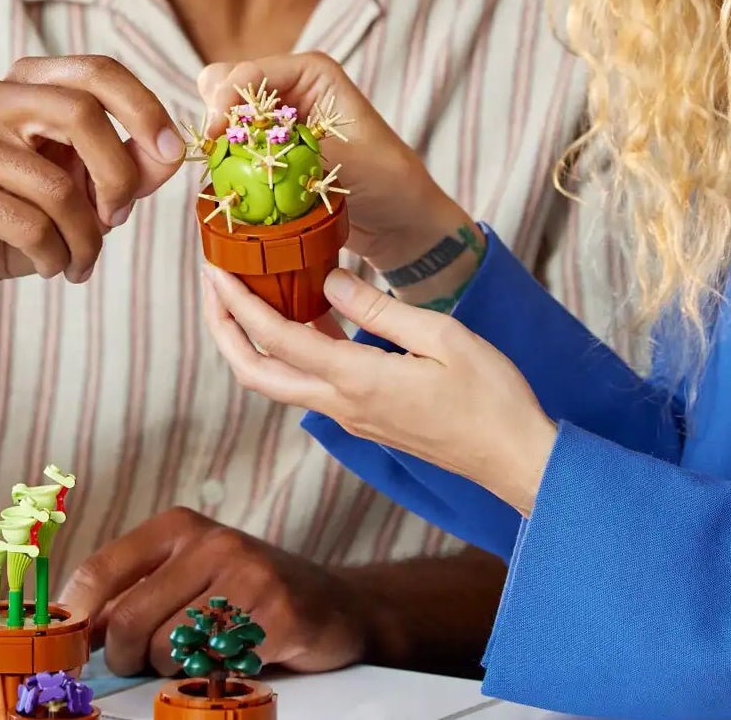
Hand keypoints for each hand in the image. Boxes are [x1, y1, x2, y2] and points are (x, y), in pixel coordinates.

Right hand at [0, 55, 185, 307]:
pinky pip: (28, 224)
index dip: (144, 108)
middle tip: (119, 218)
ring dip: (85, 238)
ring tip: (80, 260)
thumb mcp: (86, 188)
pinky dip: (53, 256)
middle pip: (80, 113)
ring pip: (56, 185)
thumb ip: (132, 165)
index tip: (172, 152)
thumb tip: (172, 152)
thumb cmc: (22, 217)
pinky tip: (48, 264)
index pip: (97, 71)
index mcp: (27, 82)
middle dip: (118, 176)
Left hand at [58, 507, 373, 676]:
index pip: (101, 571)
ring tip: (203, 655)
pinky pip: (216, 667)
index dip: (77, 619)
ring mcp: (249, 576)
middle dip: (128, 658)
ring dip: (175, 670)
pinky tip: (238, 660)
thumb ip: (133, 595)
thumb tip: (70, 631)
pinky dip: (216, 677)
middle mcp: (212, 541)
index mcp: (178, 525)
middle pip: (129, 621)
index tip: (71, 650)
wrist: (336, 605)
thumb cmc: (246, 595)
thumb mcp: (187, 576)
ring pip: (168, 649)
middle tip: (149, 663)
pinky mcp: (279, 615)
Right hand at [196, 52, 470, 273]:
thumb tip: (249, 146)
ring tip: (225, 167)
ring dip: (218, 139)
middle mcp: (289, 88)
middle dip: (215, 112)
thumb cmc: (389, 182)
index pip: (248, 73)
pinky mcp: (269, 149)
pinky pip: (230, 146)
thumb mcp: (348, 160)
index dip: (224, 100)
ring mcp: (275, 119)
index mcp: (311, 72)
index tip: (213, 135)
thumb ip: (299, 147)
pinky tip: (231, 181)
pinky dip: (224, 161)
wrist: (399, 222)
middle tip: (217, 148)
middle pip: (224, 82)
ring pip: (222, 114)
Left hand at [200, 265, 558, 515]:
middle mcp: (343, 404)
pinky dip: (291, 351)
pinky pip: (311, 384)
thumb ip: (379, 308)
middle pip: (256, 373)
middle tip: (213, 286)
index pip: (278, 339)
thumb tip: (328, 282)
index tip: (215, 271)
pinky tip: (306, 315)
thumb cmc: (491, 395)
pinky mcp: (366, 420)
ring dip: (252, 342)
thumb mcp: (441, 334)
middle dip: (224, 330)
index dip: (239, 304)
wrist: (517, 459)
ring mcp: (352, 417)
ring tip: (246, 294)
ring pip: (279, 383)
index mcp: (357, 380)